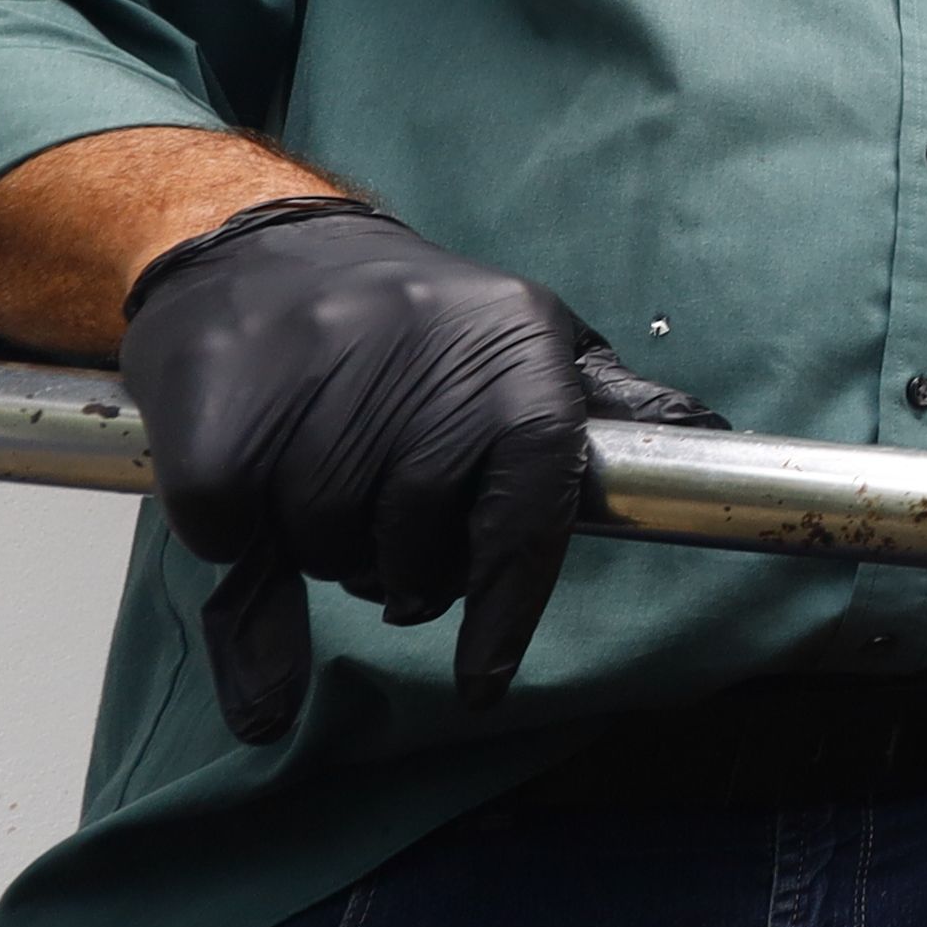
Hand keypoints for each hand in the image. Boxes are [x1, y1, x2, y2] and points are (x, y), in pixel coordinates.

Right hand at [119, 199, 725, 742]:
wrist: (259, 244)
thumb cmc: (416, 318)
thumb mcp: (530, 338)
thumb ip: (610, 407)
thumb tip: (709, 436)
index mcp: (512, 354)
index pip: (529, 506)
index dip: (506, 605)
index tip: (483, 681)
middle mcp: (420, 367)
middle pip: (419, 557)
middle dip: (408, 568)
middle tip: (393, 517)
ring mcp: (312, 392)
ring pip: (329, 552)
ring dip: (329, 544)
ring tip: (331, 474)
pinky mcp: (216, 422)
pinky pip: (235, 539)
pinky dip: (240, 534)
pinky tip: (258, 473)